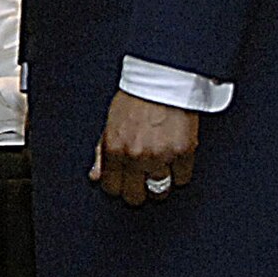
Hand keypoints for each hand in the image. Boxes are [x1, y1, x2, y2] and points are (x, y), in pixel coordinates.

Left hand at [90, 90, 197, 207]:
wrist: (160, 79)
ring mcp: (160, 155)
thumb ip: (102, 152)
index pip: (111, 188)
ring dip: (160, 183)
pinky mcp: (183, 152)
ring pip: (160, 191)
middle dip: (138, 191)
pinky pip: (182, 178)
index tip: (124, 182)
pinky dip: (180, 172)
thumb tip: (95, 176)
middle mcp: (135, 156)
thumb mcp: (110, 122)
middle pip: (135, 197)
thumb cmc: (134, 99)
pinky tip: (175, 159)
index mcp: (114, 148)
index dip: (118, 187)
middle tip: (143, 180)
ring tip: (160, 169)